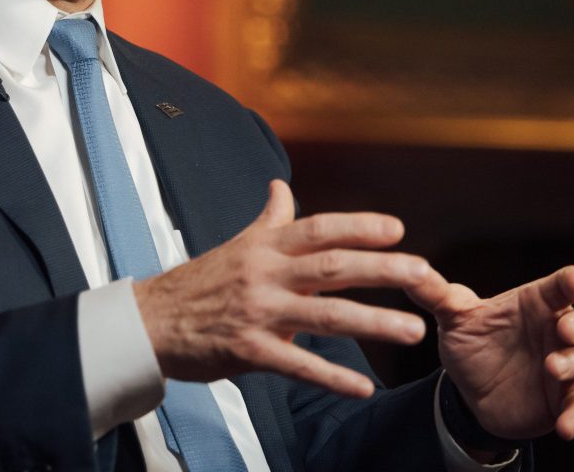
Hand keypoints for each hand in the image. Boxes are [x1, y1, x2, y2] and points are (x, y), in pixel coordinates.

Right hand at [133, 179, 432, 396]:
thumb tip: (282, 186)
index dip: (358, 227)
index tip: (396, 229)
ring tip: (411, 330)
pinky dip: (331, 377)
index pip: (318, 229)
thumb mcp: (236, 243)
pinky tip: (363, 386)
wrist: (151, 320)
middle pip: (330, 266)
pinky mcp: (248, 349)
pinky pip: (296, 365)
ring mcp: (257, 312)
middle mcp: (264, 275)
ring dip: (371, 322)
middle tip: (422, 272)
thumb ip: (268, 219)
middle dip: (380, 268)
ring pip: (323, 315)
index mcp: (263, 248)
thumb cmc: (197, 283)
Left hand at [409, 265, 573, 440]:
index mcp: (536, 303)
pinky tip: (563, 427)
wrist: (470, 392)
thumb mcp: (453, 318)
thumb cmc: (471, 343)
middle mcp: (557, 330)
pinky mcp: (566, 398)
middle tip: (562, 329)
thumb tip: (410, 270)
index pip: (562, 286)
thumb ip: (436, 294)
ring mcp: (567, 363)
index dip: (571, 282)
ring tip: (551, 368)